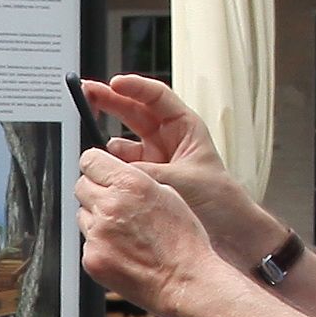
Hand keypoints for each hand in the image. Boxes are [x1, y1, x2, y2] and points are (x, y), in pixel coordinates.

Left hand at [76, 151, 226, 309]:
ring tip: (125, 232)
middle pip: (81, 187)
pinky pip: (87, 243)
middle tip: (115, 205)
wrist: (185, 281)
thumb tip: (114, 174)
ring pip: (82, 215)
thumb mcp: (168, 195)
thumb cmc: (184, 241)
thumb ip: (136, 181)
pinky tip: (123, 251)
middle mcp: (109, 206)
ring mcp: (97, 235)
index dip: (96, 166)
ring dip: (97, 219)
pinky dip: (100, 245)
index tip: (99, 172)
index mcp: (130, 185)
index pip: (89, 161)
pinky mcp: (91, 258)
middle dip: (95, 191)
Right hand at [77, 73, 285, 267]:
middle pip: (133, 111)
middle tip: (86, 93)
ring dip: (105, 142)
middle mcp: (167, 140)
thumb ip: (144, 172)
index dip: (134, 87)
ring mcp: (154, 160)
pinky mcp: (145, 181)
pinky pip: (121, 170)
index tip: (112, 83)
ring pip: (123, 142)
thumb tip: (112, 168)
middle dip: (108, 101)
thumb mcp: (180, 180)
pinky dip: (109, 171)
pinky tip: (102, 174)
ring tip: (92, 145)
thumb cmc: (218, 200)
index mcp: (184, 128)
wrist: (229, 233)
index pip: (156, 97)